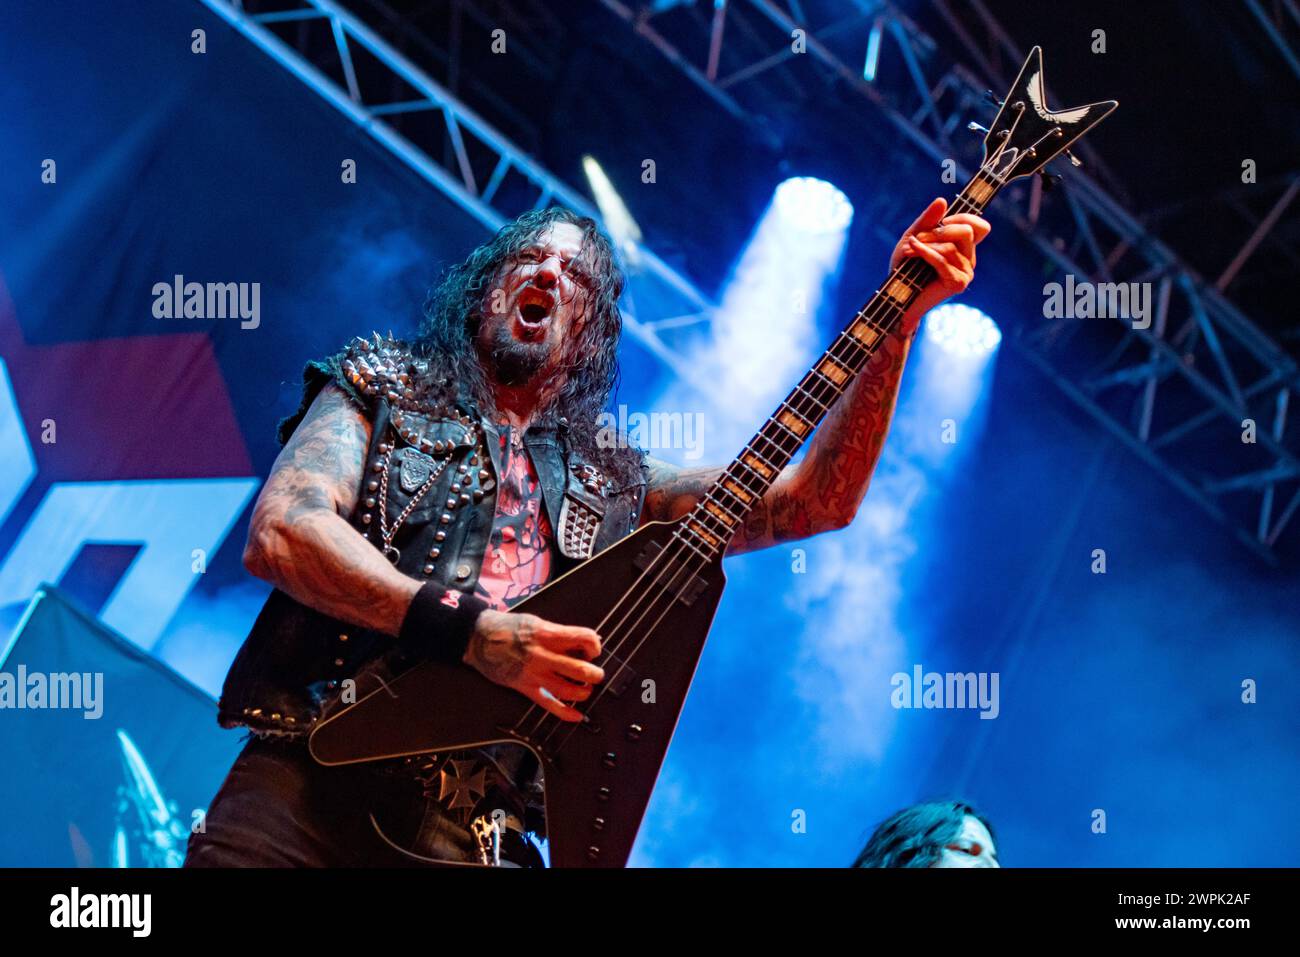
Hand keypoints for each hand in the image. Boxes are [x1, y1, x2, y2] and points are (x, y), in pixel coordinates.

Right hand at [462, 609, 603, 721]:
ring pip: (567, 689)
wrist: (479, 637)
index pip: (583, 638)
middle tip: (596, 674)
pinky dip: (564, 713)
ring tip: (585, 690)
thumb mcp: (536, 622)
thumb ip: (560, 632)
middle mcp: (543, 655)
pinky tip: (576, 716)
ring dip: (583, 693)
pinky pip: (548, 703)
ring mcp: (534, 673)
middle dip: (594, 674)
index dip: (595, 645)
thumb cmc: (508, 627)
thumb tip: (585, 640)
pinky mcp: (525, 687)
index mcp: (547, 634)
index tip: (593, 650)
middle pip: (579, 669)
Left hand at [890, 197, 990, 332]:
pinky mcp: (958, 284)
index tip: (941, 221)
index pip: (981, 227)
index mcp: (964, 248)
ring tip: (908, 249)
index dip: (963, 218)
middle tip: (918, 237)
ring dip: (926, 245)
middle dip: (939, 231)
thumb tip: (942, 200)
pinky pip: (943, 261)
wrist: (897, 296)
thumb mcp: (914, 237)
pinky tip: (911, 250)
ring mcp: (966, 273)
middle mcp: (969, 259)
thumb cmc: (905, 267)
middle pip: (967, 232)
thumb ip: (928, 220)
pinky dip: (925, 253)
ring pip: (951, 247)